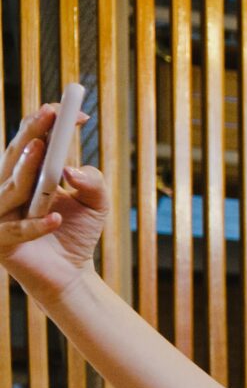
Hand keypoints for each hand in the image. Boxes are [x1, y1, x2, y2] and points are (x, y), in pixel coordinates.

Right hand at [0, 104, 104, 301]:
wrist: (69, 275)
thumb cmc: (76, 233)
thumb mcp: (96, 204)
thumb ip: (94, 183)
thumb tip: (74, 170)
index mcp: (25, 174)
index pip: (31, 142)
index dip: (46, 124)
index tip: (73, 112)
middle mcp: (6, 189)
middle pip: (15, 157)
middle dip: (32, 133)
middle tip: (50, 114)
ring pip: (10, 188)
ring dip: (25, 169)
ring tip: (43, 150)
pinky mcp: (0, 243)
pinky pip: (16, 231)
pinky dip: (35, 226)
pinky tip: (56, 218)